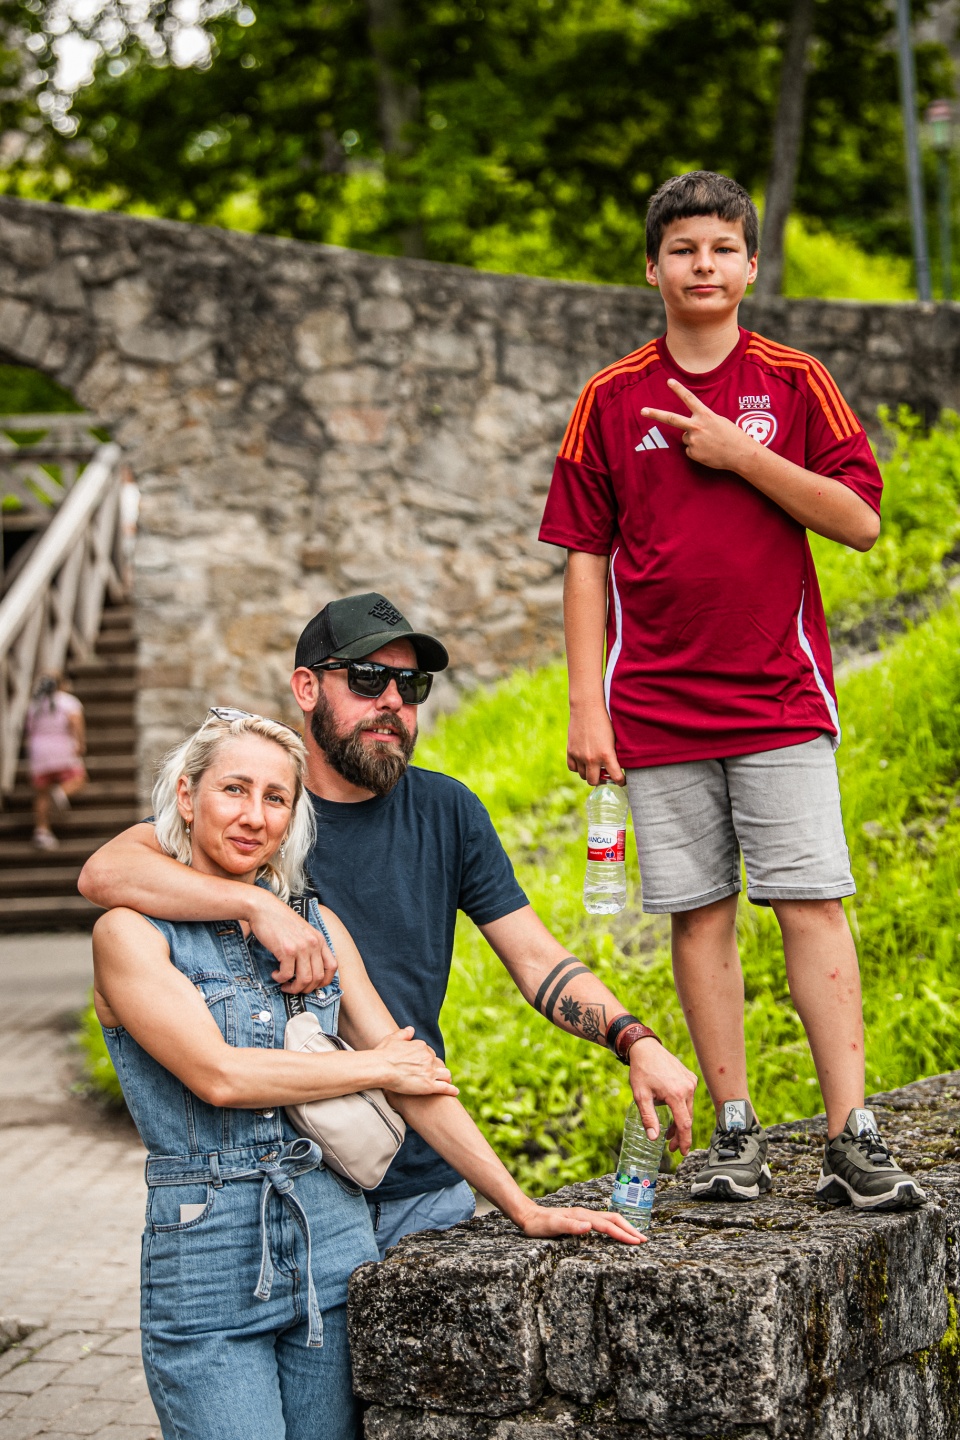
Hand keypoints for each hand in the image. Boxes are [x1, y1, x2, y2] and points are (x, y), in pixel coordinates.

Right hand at [248, 891, 336, 992]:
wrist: (264, 908)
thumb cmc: (281, 921)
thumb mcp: (303, 932)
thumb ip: (310, 947)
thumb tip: (310, 971)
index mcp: (320, 939)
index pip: (332, 966)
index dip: (324, 981)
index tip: (312, 986)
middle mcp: (314, 943)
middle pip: (318, 977)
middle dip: (306, 988)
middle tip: (294, 988)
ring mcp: (301, 947)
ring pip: (305, 979)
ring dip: (294, 988)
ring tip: (285, 985)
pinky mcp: (287, 950)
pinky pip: (287, 975)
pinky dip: (280, 979)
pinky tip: (275, 974)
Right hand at [375, 1027, 458, 1095]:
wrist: (380, 1068)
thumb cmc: (383, 1054)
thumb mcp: (392, 1039)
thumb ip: (403, 1033)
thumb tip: (411, 1029)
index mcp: (421, 1046)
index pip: (430, 1053)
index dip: (428, 1060)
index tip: (425, 1064)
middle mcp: (428, 1057)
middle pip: (439, 1063)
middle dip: (438, 1069)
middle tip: (435, 1075)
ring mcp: (430, 1072)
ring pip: (446, 1074)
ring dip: (446, 1078)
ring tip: (446, 1083)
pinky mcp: (429, 1086)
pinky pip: (445, 1087)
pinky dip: (451, 1090)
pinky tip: (454, 1092)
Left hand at [516, 1201, 643, 1244]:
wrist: (527, 1216)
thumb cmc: (538, 1224)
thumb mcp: (552, 1226)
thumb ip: (570, 1226)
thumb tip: (589, 1226)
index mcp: (582, 1216)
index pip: (608, 1225)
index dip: (623, 1234)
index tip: (637, 1241)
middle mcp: (585, 1214)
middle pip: (613, 1219)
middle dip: (630, 1229)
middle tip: (644, 1240)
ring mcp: (583, 1216)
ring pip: (609, 1219)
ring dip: (624, 1227)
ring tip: (636, 1236)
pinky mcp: (580, 1220)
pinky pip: (603, 1222)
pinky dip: (615, 1226)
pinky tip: (616, 1232)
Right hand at [567, 706, 624, 785]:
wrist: (587, 708)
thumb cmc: (604, 722)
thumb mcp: (614, 739)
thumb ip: (613, 755)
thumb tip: (616, 768)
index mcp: (606, 755)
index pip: (615, 777)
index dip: (620, 781)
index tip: (622, 781)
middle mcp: (592, 758)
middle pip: (594, 781)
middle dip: (600, 780)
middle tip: (604, 775)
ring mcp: (579, 756)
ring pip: (583, 775)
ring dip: (589, 773)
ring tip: (594, 766)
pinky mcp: (570, 751)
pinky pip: (573, 767)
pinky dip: (578, 767)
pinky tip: (583, 762)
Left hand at [628, 1039, 698, 1153]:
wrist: (646, 1048)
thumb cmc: (641, 1070)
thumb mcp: (641, 1096)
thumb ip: (648, 1118)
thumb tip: (653, 1138)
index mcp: (676, 1094)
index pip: (684, 1124)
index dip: (684, 1141)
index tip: (683, 1152)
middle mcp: (687, 1088)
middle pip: (687, 1118)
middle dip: (680, 1134)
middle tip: (671, 1146)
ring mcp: (691, 1082)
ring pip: (688, 1109)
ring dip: (680, 1121)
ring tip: (669, 1132)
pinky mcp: (690, 1077)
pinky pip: (688, 1098)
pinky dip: (682, 1108)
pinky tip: (672, 1111)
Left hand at [641, 379, 756, 473]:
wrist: (740, 454)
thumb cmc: (732, 436)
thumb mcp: (719, 421)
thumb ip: (702, 421)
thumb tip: (689, 431)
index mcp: (705, 415)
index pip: (689, 399)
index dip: (678, 389)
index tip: (668, 381)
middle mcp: (696, 426)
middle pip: (671, 418)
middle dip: (655, 414)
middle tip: (642, 411)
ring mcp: (693, 440)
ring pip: (686, 437)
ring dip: (695, 440)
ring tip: (710, 443)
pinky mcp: (693, 453)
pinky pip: (690, 450)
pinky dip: (697, 451)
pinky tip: (709, 452)